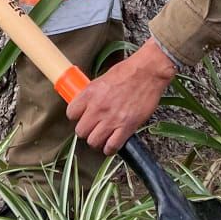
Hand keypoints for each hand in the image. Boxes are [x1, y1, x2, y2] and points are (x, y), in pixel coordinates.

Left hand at [66, 38, 176, 154]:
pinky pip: (112, 146)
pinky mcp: (127, 127)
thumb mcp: (102, 78)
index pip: (71, 113)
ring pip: (93, 141)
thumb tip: (88, 103)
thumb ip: (93, 93)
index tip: (82, 116)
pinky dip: (110, 148)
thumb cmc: (128, 71)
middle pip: (81, 131)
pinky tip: (112, 144)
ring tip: (103, 137)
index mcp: (89, 93)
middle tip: (93, 128)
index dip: (76, 117)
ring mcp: (112, 119)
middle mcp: (97, 108)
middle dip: (86, 131)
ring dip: (97, 141)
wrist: (148, 71)